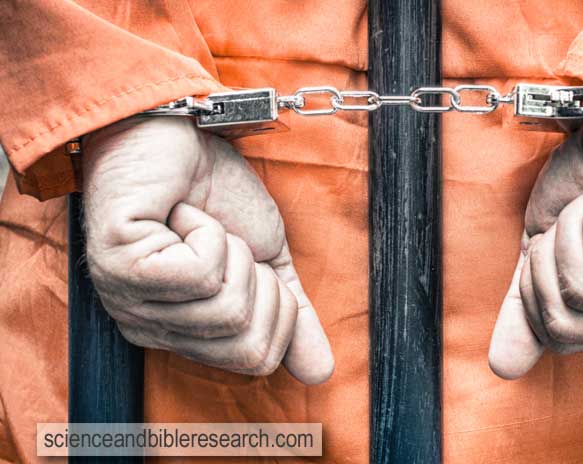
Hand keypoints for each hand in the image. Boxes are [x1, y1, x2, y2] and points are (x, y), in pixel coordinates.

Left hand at [82, 117, 333, 383]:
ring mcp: (130, 302)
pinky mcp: (119, 267)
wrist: (179, 130)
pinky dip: (209, 232)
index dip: (278, 308)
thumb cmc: (216, 192)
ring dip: (232, 250)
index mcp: (184, 333)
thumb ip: (292, 314)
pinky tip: (178, 213)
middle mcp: (151, 329)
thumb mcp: (268, 259)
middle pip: (246, 345)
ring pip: (227, 308)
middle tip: (226, 242)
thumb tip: (321, 372)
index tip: (250, 261)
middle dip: (259, 281)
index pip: (257, 359)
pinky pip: (201, 273)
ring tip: (199, 225)